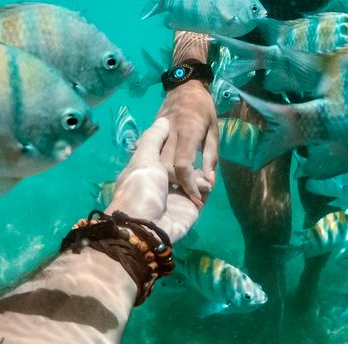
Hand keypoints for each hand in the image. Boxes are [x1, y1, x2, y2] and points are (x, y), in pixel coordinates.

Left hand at [105, 117, 209, 242]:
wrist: (146, 226)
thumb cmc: (141, 187)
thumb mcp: (144, 157)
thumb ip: (154, 138)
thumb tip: (163, 121)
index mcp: (148, 169)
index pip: (165, 152)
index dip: (174, 143)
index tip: (184, 130)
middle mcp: (162, 182)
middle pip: (182, 165)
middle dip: (191, 159)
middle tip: (198, 148)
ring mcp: (176, 196)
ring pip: (194, 178)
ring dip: (200, 174)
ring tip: (202, 171)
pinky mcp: (190, 208)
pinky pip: (202, 193)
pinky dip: (206, 187)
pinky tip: (207, 182)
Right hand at [154, 80, 217, 205]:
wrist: (185, 85)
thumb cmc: (204, 108)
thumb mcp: (214, 131)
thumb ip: (211, 157)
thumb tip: (209, 181)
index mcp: (188, 132)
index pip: (183, 163)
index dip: (188, 183)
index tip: (195, 196)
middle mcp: (170, 133)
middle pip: (165, 166)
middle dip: (176, 183)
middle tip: (188, 190)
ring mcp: (158, 132)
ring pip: (154, 161)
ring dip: (165, 176)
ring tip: (178, 182)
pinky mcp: (151, 132)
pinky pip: (149, 152)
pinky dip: (154, 165)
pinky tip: (161, 172)